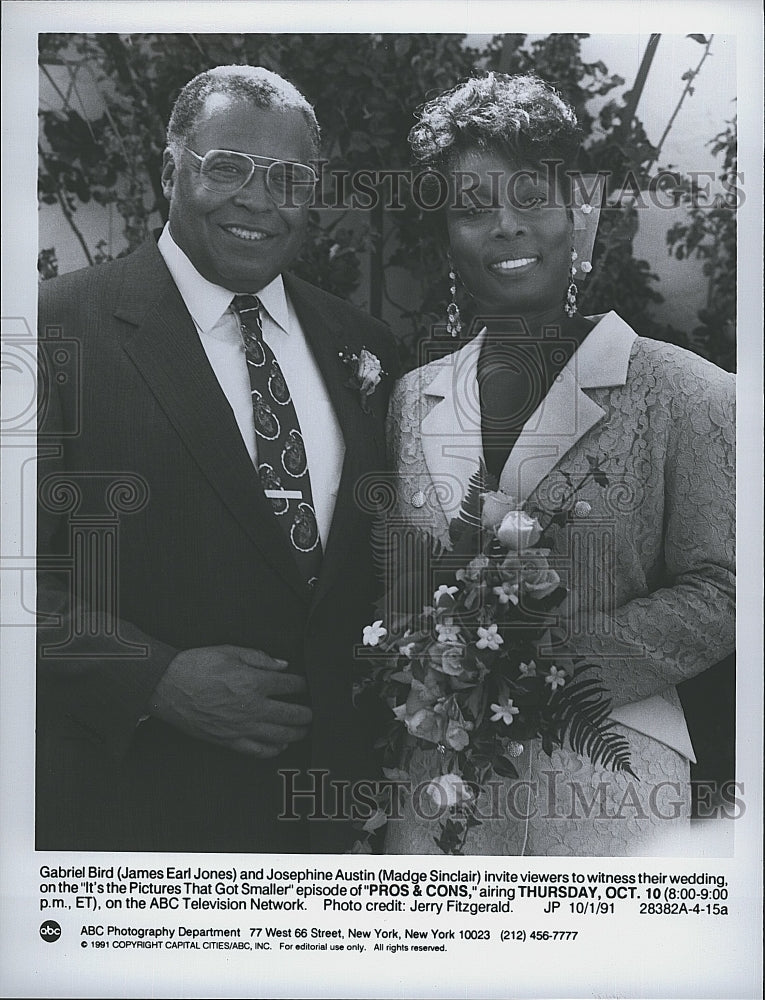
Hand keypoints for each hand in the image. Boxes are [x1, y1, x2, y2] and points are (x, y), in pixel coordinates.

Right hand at [148, 645, 310, 756]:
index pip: (290, 685)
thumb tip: (283, 666)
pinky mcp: (228, 741)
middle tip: (313, 712)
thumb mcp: (229, 650)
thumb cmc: (195, 666)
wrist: (166, 686)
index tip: (307, 685)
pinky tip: (281, 745)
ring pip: (280, 736)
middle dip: (307, 713)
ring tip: (304, 729)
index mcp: (253, 682)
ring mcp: (241, 727)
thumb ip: (260, 658)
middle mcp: (251, 708)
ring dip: (297, 733)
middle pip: (292, 714)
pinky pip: (258, 751)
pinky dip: (274, 750)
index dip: (303, 685)